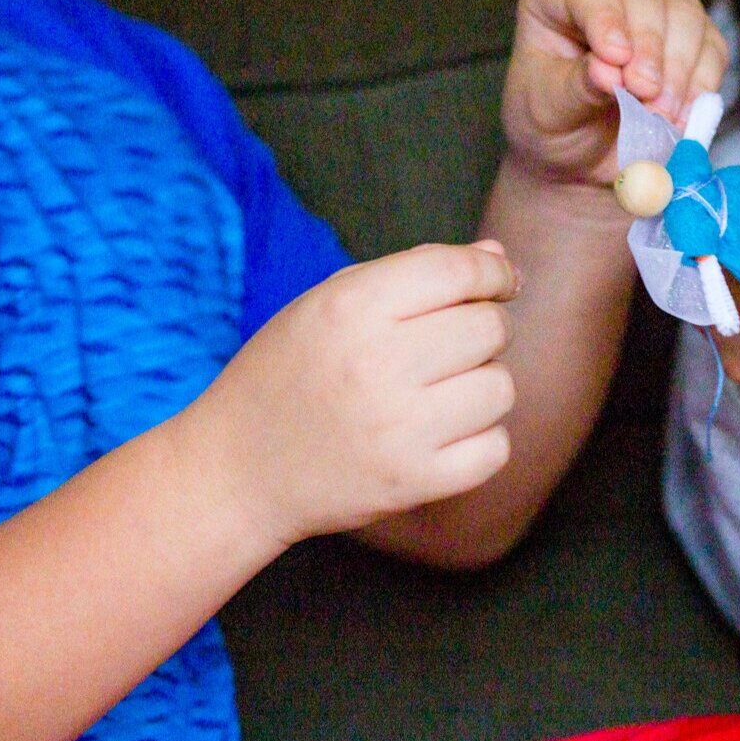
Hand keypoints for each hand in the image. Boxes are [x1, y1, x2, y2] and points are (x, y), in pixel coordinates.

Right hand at [186, 242, 519, 546]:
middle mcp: (378, 363)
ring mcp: (398, 429)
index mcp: (352, 306)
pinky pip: (495, 448)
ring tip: (439, 391)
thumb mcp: (330, 302)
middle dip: (482, 330)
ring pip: (501, 388)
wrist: (238, 469)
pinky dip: (480, 439)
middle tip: (447, 346)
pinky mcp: (412, 482)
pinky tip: (442, 432)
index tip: (499, 284)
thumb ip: (415, 272)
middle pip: (491, 328)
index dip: (495, 274)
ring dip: (482, 385)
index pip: (460, 271)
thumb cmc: (289, 372)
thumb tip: (500, 258)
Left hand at [501, 0, 727, 188]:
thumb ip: (577, 87)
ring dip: (680, 69)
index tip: (616, 59)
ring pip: (685, 15)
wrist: (579, 150)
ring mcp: (656, 5)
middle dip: (649, 47)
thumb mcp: (550, 108)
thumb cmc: (552, 118)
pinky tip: (683, 117)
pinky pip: (712, 48)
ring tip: (662, 115)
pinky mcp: (692, 36)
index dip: (606, 19)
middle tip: (645, 92)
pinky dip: (702, 84)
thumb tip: (609, 73)